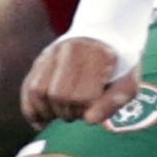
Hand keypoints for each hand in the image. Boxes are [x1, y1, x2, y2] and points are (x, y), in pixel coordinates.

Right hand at [22, 35, 140, 127]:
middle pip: (57, 94)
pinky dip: (30, 108)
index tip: (92, 110)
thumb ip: (115, 101)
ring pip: (37, 91)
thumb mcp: (129, 82)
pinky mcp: (40, 60)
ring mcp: (52, 53)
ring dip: (47, 111)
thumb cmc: (119, 66)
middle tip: (78, 112)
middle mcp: (69, 49)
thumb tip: (90, 120)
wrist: (107, 35)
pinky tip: (41, 121)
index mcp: (95, 54)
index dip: (85, 111)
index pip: (81, 95)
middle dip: (67, 112)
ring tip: (62, 114)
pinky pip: (27, 87)